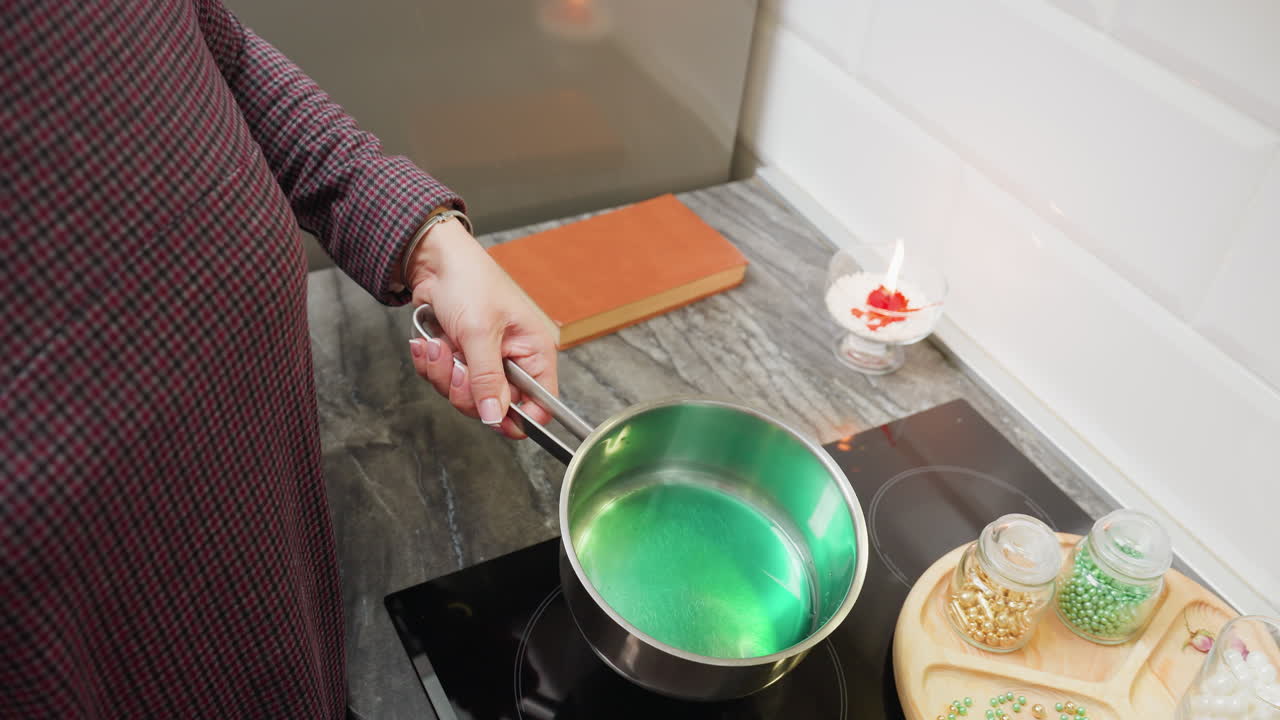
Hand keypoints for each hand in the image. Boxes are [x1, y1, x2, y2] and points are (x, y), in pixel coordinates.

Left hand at [404, 218, 557, 438]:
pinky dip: (432, 364)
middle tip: (456, 363)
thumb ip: (486, 379)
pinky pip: (445, 381)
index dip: (518, 418)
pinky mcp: (462, 358)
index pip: (540, 405)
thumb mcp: (479, 332)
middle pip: (494, 407)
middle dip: (465, 389)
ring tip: (439, 344)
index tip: (490, 415)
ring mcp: (486, 361)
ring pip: (464, 396)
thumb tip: (495, 418)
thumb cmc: (469, 280)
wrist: (434, 260)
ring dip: (443, 373)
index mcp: (533, 352)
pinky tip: (430, 342)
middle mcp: (513, 360)